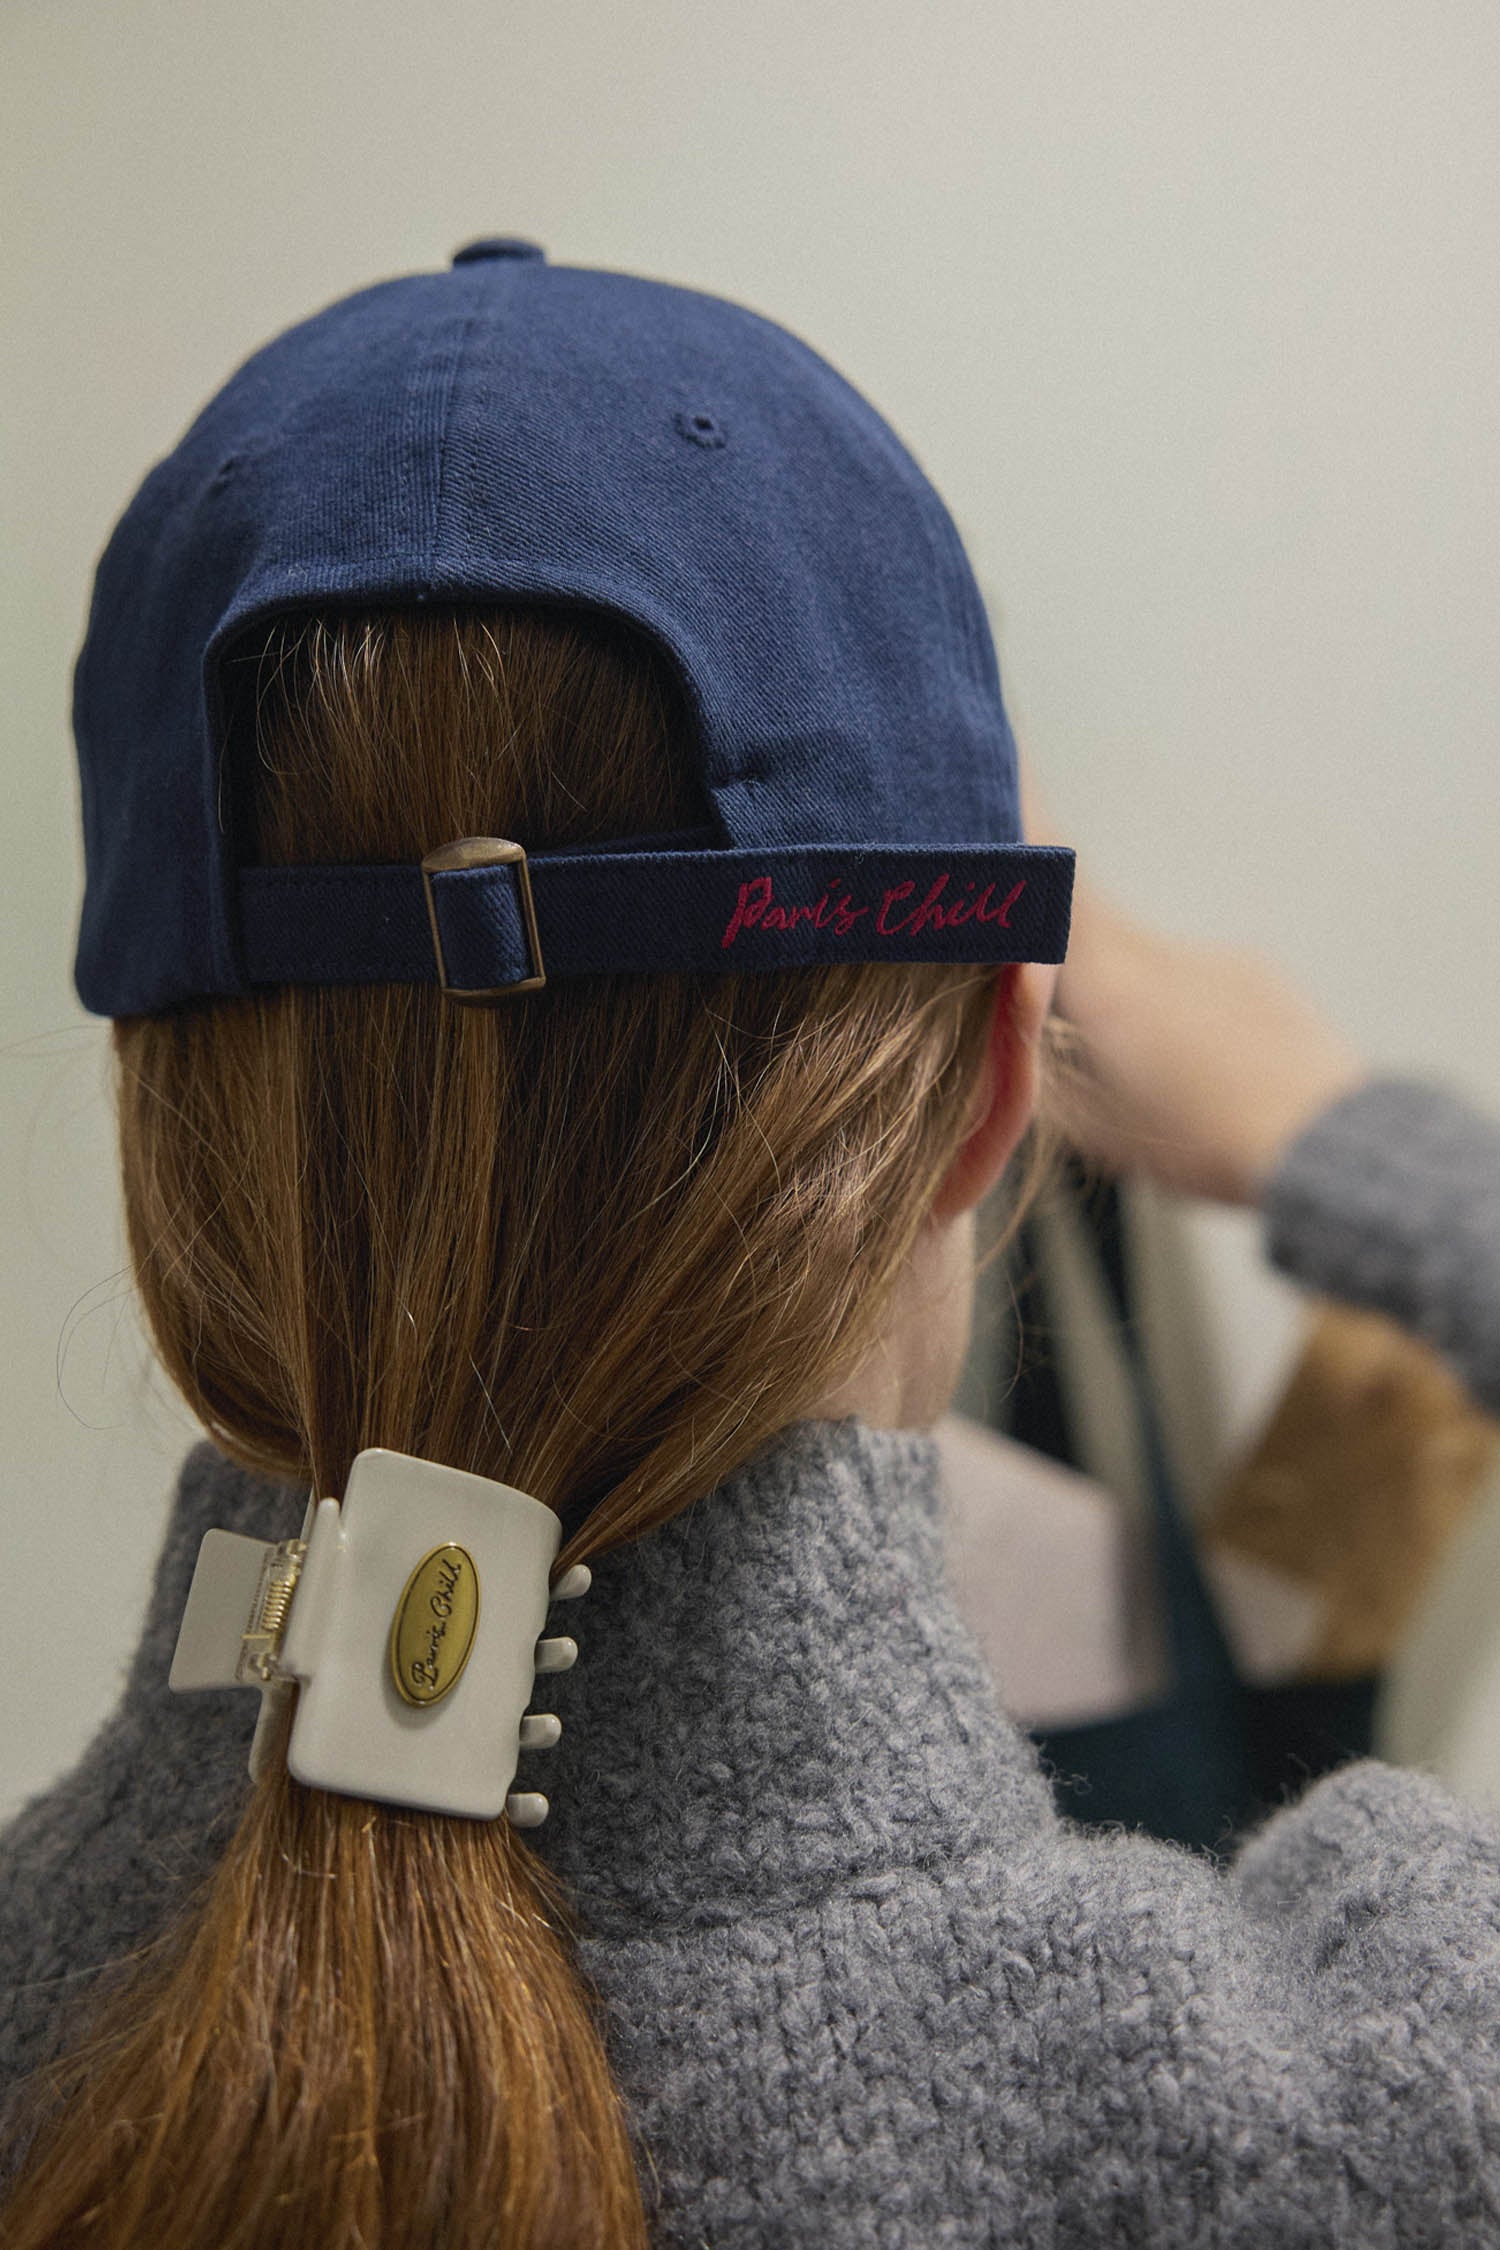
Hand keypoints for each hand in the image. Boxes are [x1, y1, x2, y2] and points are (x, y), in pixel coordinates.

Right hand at [1021, 756, 1369, 1207]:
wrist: (1323, 1141)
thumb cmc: (1203, 1142)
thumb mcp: (1094, 1127)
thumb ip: (1039, 1075)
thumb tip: (1012, 1042)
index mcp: (1106, 984)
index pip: (1044, 891)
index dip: (1018, 836)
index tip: (997, 783)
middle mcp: (1157, 954)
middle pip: (1086, 919)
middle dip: (1054, 928)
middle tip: (1032, 954)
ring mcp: (1213, 957)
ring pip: (1141, 958)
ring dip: (1125, 993)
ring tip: (1141, 1064)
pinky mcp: (1257, 974)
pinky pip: (1193, 976)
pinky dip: (1178, 1008)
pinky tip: (1197, 1064)